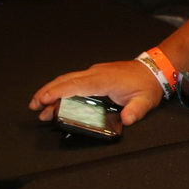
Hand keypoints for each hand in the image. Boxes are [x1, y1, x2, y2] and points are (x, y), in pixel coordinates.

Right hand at [31, 60, 163, 125]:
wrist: (155, 68)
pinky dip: (61, 88)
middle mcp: (96, 73)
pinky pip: (73, 80)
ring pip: (67, 79)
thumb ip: (136, 111)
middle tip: (34, 106)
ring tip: (39, 105)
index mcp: (105, 79)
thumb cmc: (149, 84)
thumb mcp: (146, 100)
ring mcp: (94, 72)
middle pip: (66, 81)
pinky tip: (55, 98)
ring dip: (52, 90)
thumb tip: (126, 120)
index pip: (77, 85)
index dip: (59, 92)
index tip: (44, 100)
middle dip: (47, 92)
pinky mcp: (95, 74)